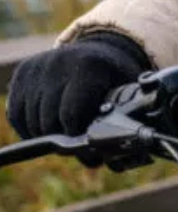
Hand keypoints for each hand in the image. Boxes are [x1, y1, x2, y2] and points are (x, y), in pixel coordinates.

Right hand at [6, 32, 150, 138]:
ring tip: (68, 133)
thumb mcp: (126, 93)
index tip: (90, 148)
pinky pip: (17, 115)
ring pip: (32, 121)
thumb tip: (108, 160)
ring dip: (47, 135)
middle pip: (49, 121)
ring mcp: (37, 67)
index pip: (72, 115)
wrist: (99, 51)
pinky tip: (49, 128)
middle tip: (80, 144)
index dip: (79, 137)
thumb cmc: (115, 79)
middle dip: (64, 138)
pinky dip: (30, 128)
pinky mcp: (22, 74)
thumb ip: (119, 121)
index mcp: (89, 66)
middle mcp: (59, 62)